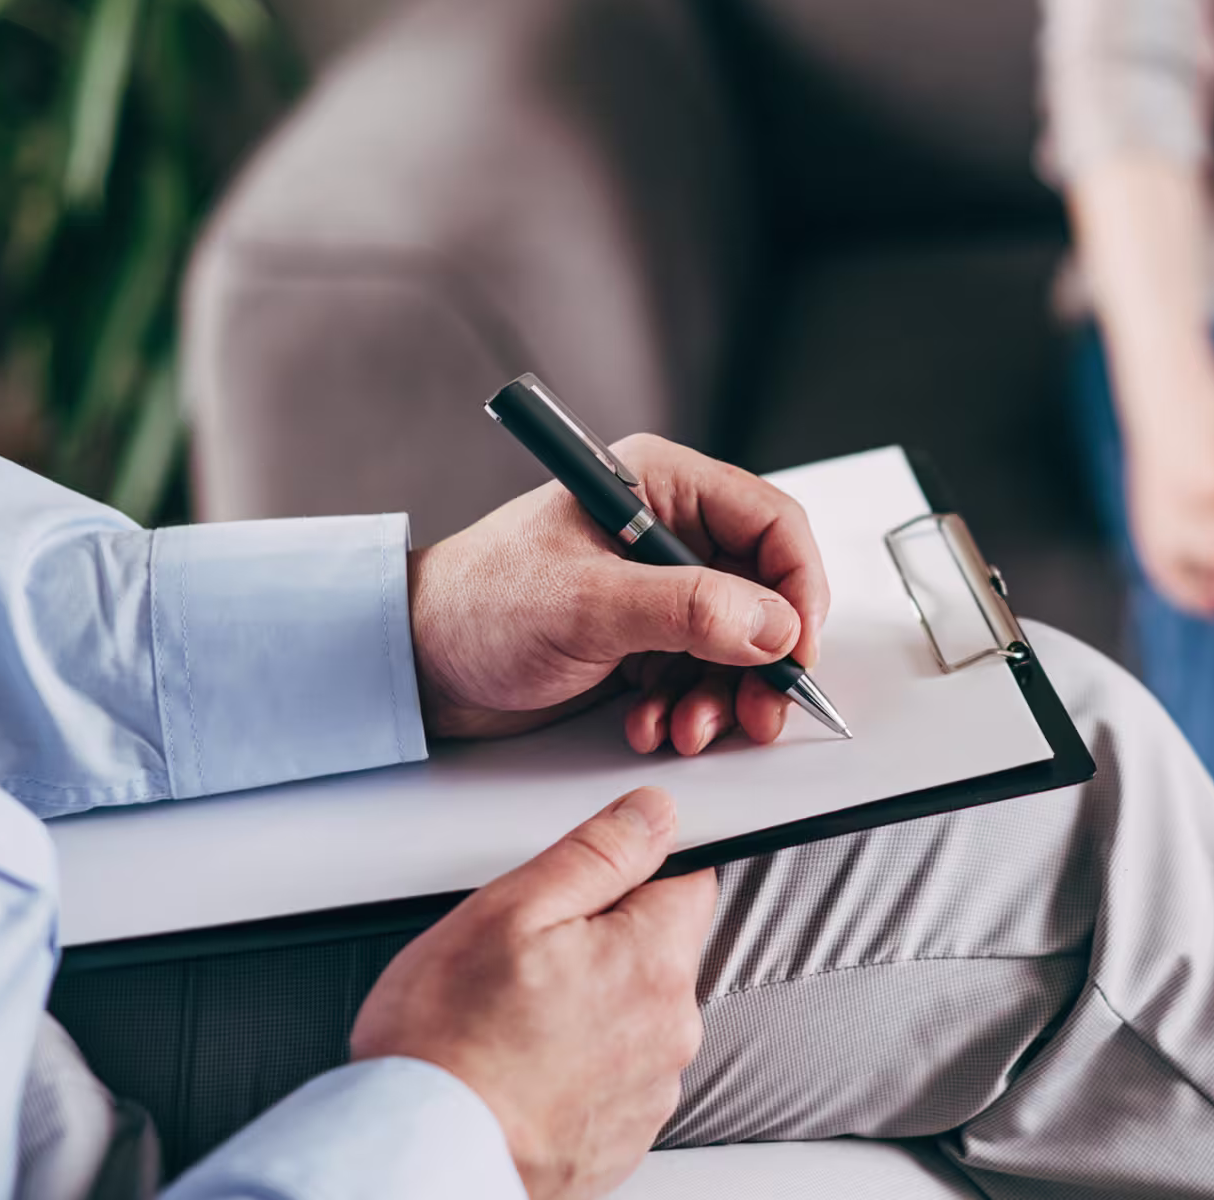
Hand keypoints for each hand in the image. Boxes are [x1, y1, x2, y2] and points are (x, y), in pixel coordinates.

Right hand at [351, 787, 716, 1199]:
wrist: (420, 1159)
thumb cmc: (448, 1045)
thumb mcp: (510, 911)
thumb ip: (597, 853)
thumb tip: (653, 815)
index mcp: (654, 961)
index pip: (688, 880)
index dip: (634, 872)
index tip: (587, 888)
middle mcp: (672, 1029)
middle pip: (659, 950)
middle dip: (605, 943)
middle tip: (527, 960)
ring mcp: (652, 1090)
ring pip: (635, 1014)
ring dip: (592, 1007)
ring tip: (516, 1021)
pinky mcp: (625, 1137)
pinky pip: (615, 1075)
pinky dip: (579, 1067)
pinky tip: (524, 1067)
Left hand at [408, 434, 828, 753]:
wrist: (414, 665)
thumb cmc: (476, 605)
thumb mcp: (588, 604)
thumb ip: (689, 611)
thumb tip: (774, 625)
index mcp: (660, 486)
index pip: (772, 523)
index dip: (799, 588)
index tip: (798, 650)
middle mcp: (667, 531)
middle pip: (766, 591)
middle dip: (765, 659)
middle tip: (763, 710)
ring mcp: (658, 588)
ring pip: (740, 643)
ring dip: (726, 695)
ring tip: (690, 728)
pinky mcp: (645, 638)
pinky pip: (703, 674)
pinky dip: (691, 707)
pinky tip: (654, 725)